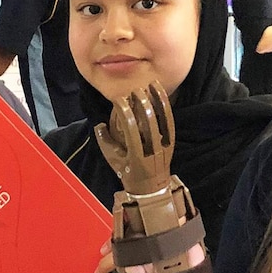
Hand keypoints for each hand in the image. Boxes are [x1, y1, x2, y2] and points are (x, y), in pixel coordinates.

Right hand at [95, 81, 174, 195]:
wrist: (150, 188)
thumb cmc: (127, 172)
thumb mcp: (112, 160)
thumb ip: (104, 142)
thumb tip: (99, 123)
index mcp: (137, 158)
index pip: (131, 132)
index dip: (125, 114)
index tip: (119, 100)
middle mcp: (153, 152)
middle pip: (149, 124)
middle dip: (141, 105)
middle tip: (134, 90)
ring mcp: (164, 147)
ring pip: (161, 121)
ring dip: (155, 102)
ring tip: (149, 84)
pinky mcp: (172, 142)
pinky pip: (169, 122)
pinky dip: (165, 106)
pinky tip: (160, 92)